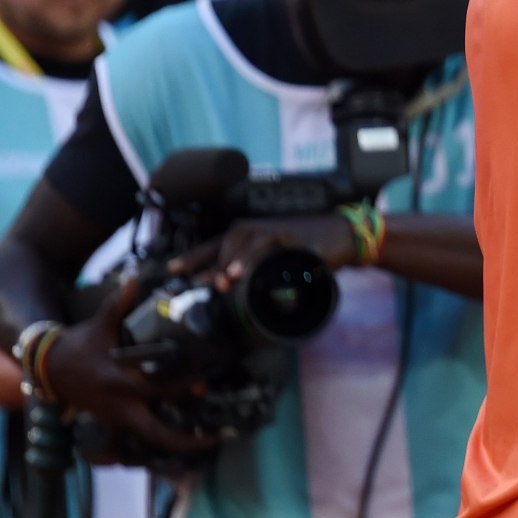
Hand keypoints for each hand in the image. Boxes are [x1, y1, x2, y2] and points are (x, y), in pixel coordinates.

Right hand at [42, 277, 210, 454]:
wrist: (48, 368)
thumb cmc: (80, 345)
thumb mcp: (100, 324)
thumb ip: (119, 302)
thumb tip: (133, 277)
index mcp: (120, 381)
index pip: (157, 390)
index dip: (183, 391)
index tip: (205, 388)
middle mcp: (120, 405)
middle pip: (156, 433)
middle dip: (184, 442)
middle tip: (213, 440)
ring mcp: (117, 417)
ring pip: (149, 439)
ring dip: (176, 444)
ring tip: (206, 443)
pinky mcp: (114, 422)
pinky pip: (141, 435)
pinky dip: (161, 438)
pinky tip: (184, 436)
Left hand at [167, 215, 360, 293]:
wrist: (344, 236)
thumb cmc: (308, 249)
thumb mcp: (277, 260)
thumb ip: (254, 271)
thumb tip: (225, 288)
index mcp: (252, 236)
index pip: (217, 243)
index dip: (195, 256)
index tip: (173, 270)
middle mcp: (262, 229)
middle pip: (228, 238)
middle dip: (213, 260)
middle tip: (206, 283)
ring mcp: (280, 230)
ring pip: (250, 239)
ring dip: (237, 259)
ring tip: (227, 279)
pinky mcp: (299, 236)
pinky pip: (280, 247)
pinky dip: (267, 258)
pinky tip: (259, 271)